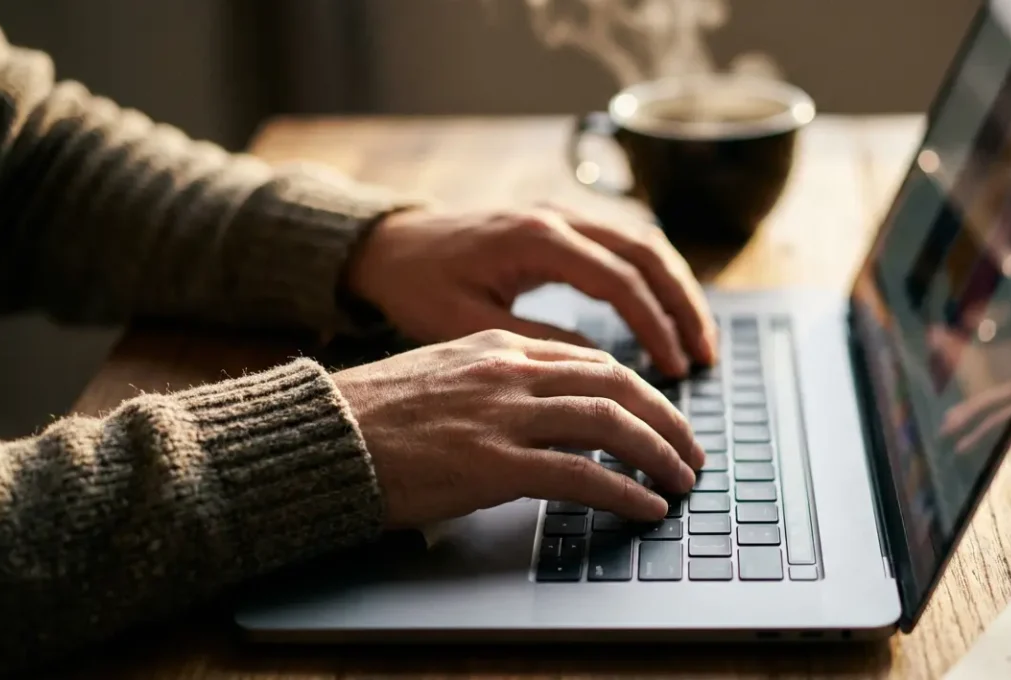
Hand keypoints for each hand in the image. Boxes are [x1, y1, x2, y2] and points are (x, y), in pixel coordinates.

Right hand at [331, 329, 704, 527]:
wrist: (319, 436)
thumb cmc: (371, 416)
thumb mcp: (442, 376)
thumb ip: (496, 384)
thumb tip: (543, 414)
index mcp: (497, 346)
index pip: (590, 361)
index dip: (637, 390)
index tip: (659, 415)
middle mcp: (509, 372)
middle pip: (615, 383)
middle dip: (666, 417)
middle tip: (691, 450)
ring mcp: (503, 415)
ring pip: (610, 423)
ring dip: (658, 453)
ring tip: (682, 479)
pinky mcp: (493, 463)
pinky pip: (582, 475)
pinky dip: (624, 491)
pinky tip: (645, 505)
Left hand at [346, 203, 717, 377]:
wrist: (388, 245)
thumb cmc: (418, 287)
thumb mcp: (468, 326)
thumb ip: (537, 345)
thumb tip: (601, 370)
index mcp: (535, 238)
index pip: (619, 280)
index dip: (654, 327)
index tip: (674, 370)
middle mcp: (558, 216)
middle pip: (647, 252)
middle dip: (683, 306)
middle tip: (704, 356)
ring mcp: (563, 215)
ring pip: (644, 243)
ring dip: (676, 290)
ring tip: (697, 341)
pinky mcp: (563, 225)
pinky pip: (625, 245)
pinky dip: (654, 279)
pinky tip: (666, 315)